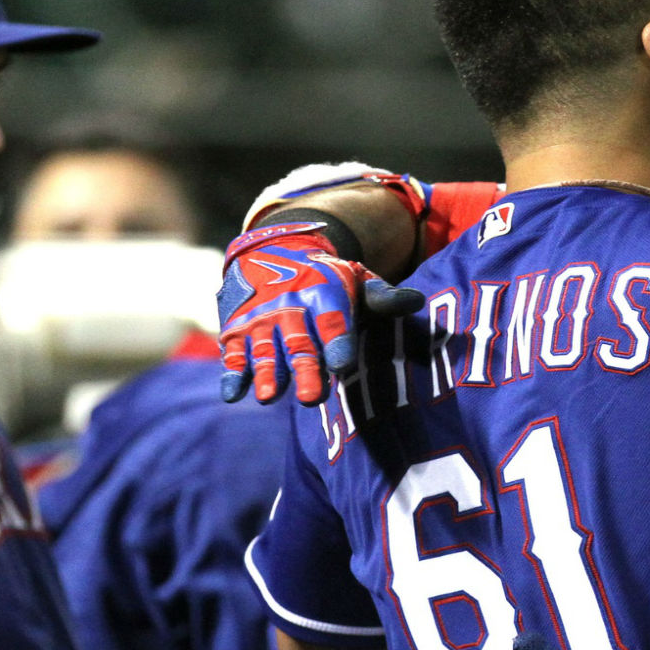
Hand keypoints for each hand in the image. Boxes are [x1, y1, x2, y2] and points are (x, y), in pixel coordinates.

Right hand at [215, 222, 420, 404]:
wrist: (271, 251)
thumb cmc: (326, 278)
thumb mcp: (355, 278)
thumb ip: (383, 296)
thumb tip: (416, 300)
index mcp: (324, 295)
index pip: (333, 321)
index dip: (337, 342)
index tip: (341, 363)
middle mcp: (291, 309)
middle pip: (300, 344)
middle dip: (305, 371)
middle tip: (312, 398)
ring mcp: (261, 322)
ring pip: (266, 352)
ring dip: (267, 375)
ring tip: (269, 397)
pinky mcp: (237, 332)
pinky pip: (235, 355)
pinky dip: (232, 374)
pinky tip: (232, 394)